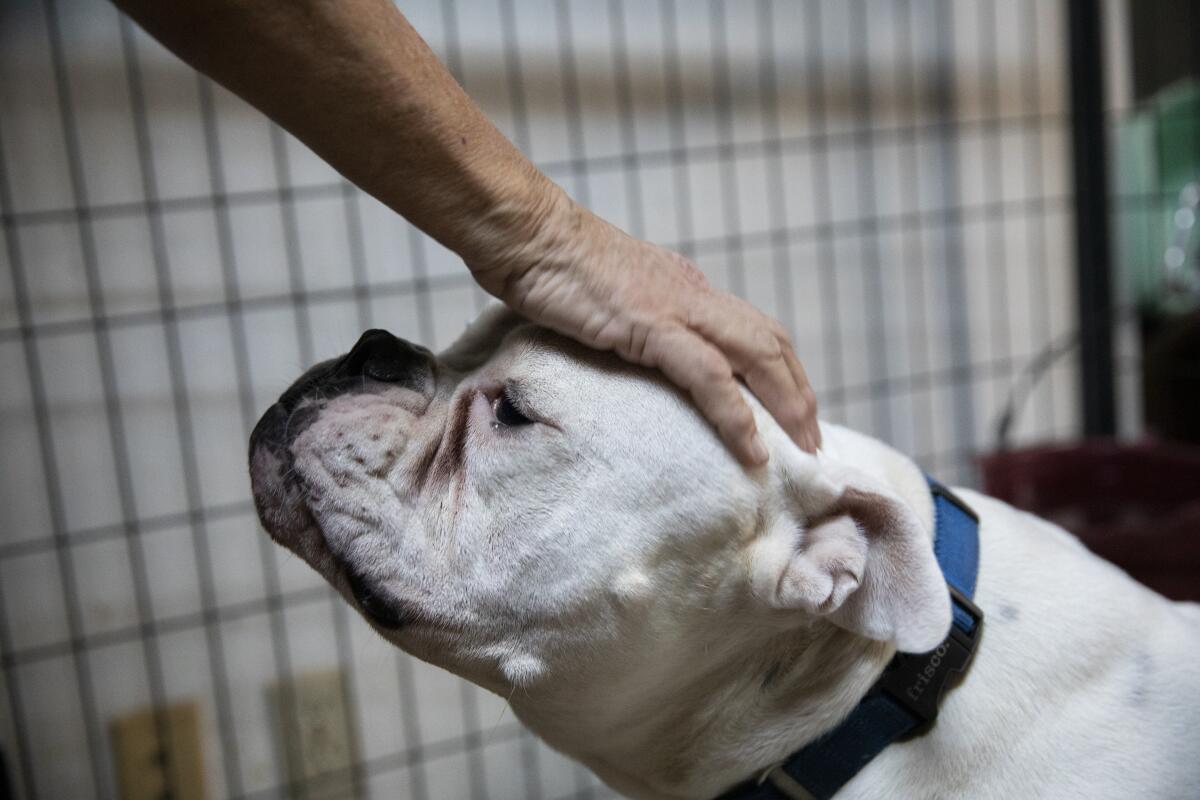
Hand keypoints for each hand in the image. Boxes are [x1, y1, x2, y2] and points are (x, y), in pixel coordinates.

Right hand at [469, 192, 819, 465]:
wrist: (527, 234)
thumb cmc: (551, 265)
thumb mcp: (607, 296)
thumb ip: (632, 320)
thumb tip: (637, 349)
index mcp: (686, 287)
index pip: (753, 328)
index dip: (782, 370)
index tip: (794, 410)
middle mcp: (694, 294)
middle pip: (771, 341)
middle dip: (800, 393)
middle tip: (814, 441)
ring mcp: (676, 307)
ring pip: (756, 356)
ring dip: (787, 405)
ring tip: (802, 448)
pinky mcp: (651, 325)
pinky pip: (709, 376)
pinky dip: (736, 414)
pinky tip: (751, 448)